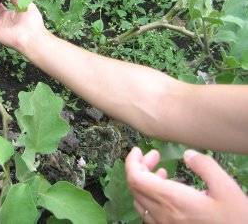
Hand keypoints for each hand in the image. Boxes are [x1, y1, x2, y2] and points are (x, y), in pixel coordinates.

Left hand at [125, 147, 247, 222]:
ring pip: (140, 201)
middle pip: (135, 188)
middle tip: (154, 156)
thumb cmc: (236, 218)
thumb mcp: (226, 188)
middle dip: (139, 167)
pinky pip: (148, 214)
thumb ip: (205, 166)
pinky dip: (150, 198)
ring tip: (160, 172)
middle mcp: (163, 214)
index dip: (132, 161)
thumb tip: (188, 154)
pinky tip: (167, 193)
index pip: (135, 178)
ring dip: (144, 183)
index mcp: (172, 200)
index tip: (139, 150)